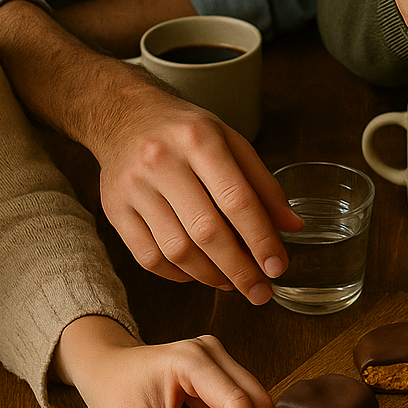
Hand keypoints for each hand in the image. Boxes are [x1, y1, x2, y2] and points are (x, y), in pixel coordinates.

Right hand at [90, 68, 301, 297]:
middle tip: (260, 291)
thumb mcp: (231, 141)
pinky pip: (149, 257)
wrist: (123, 116)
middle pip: (206, 231)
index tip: (278, 267)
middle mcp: (162, 161)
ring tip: (232, 282)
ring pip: (177, 250)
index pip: (237, 199)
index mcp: (199, 139)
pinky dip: (178, 275)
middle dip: (239, 269)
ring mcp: (134, 187)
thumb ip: (263, 185)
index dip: (260, 239)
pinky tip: (197, 273)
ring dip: (210, 276)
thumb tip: (292, 228)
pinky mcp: (114, 209)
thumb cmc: (185, 132)